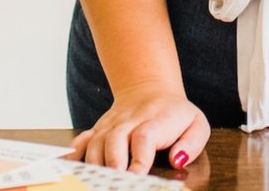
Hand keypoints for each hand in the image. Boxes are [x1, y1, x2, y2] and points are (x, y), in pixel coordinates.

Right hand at [68, 84, 210, 174]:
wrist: (151, 88)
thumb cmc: (175, 113)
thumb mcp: (196, 124)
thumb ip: (192, 143)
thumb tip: (178, 160)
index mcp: (156, 120)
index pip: (144, 137)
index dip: (139, 159)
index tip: (135, 177)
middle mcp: (130, 120)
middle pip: (115, 139)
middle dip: (113, 165)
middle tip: (114, 184)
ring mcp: (112, 123)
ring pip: (96, 142)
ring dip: (95, 164)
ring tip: (97, 182)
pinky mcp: (99, 128)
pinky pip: (82, 139)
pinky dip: (75, 153)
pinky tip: (72, 166)